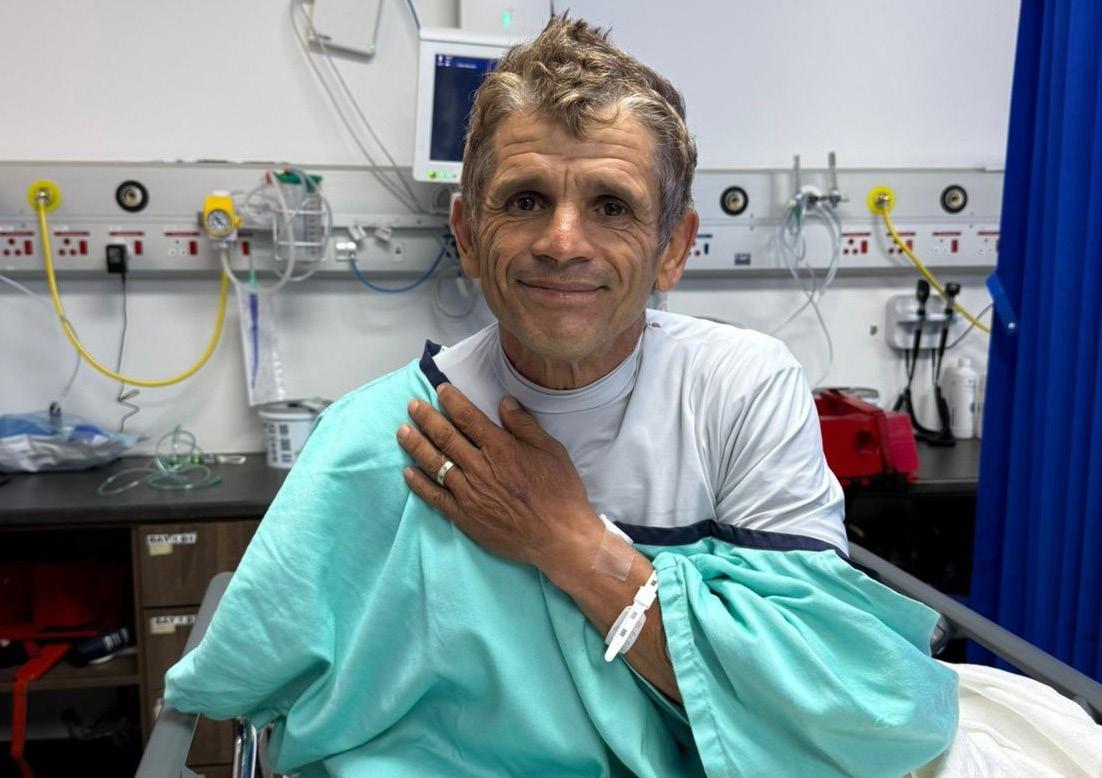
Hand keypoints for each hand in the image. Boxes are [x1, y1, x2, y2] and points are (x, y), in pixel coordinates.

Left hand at [396, 384, 602, 574]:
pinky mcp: (465, 517)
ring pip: (436, 464)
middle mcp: (480, 468)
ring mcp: (469, 494)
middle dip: (426, 419)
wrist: (559, 537)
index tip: (440, 390)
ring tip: (402, 432)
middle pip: (445, 437)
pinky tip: (408, 472)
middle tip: (412, 406)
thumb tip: (504, 402)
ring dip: (416, 446)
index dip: (452, 402)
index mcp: (501, 448)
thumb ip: (524, 425)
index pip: (468, 418)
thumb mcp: (551, 450)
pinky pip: (436, 497)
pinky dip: (420, 484)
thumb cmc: (560, 492)